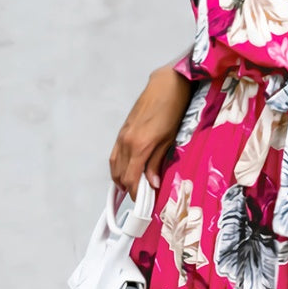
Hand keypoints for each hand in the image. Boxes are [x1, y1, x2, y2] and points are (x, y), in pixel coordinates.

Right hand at [109, 65, 193, 195]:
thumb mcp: (169, 139)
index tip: (144, 204)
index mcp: (139, 146)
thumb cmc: (173, 109)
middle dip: (129, 189)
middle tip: (142, 198)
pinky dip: (118, 166)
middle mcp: (127, 142)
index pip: (131, 179)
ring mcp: (122, 136)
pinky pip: (115, 154)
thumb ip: (157, 162)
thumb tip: (152, 183)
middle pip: (120, 175)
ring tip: (132, 187)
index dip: (136, 195)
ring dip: (121, 179)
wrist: (167, 84)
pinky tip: (125, 170)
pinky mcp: (123, 130)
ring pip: (114, 165)